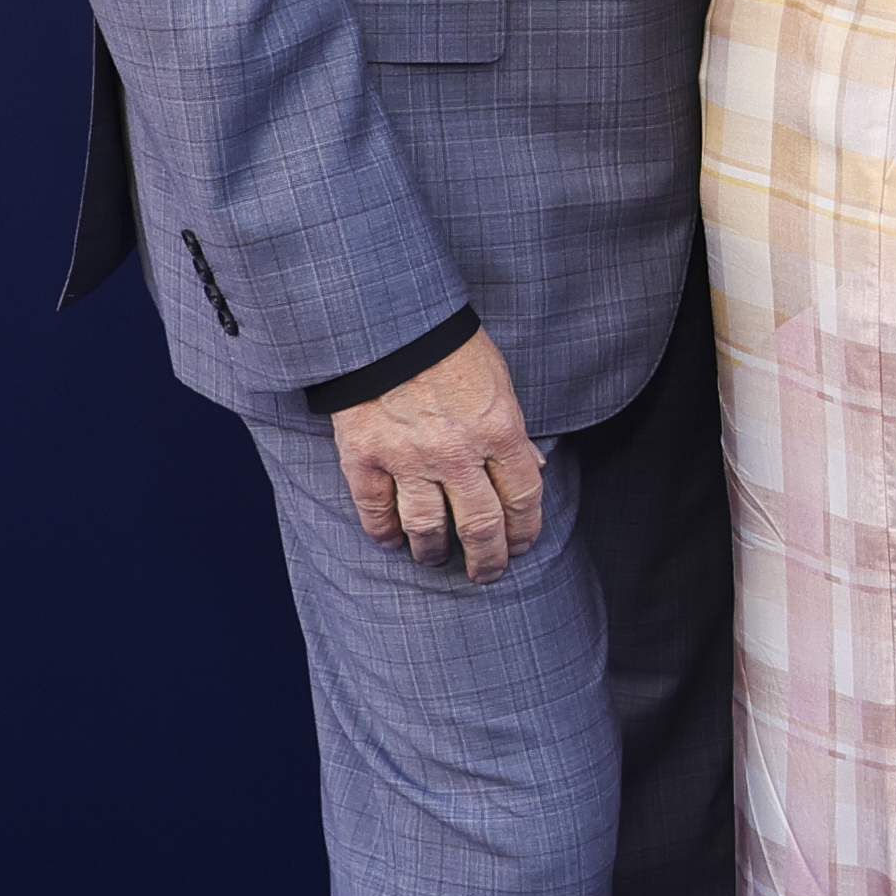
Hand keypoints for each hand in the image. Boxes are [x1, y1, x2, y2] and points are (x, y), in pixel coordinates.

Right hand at [329, 327, 545, 581]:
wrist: (387, 322)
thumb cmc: (450, 347)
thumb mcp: (499, 381)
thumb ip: (512, 431)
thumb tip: (531, 467)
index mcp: (499, 430)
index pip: (523, 497)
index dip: (525, 530)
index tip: (520, 545)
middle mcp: (457, 452)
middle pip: (480, 525)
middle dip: (487, 558)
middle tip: (486, 573)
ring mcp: (408, 457)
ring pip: (426, 527)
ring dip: (433, 551)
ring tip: (435, 558)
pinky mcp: (364, 455)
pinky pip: (374, 509)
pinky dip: (382, 531)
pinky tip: (390, 540)